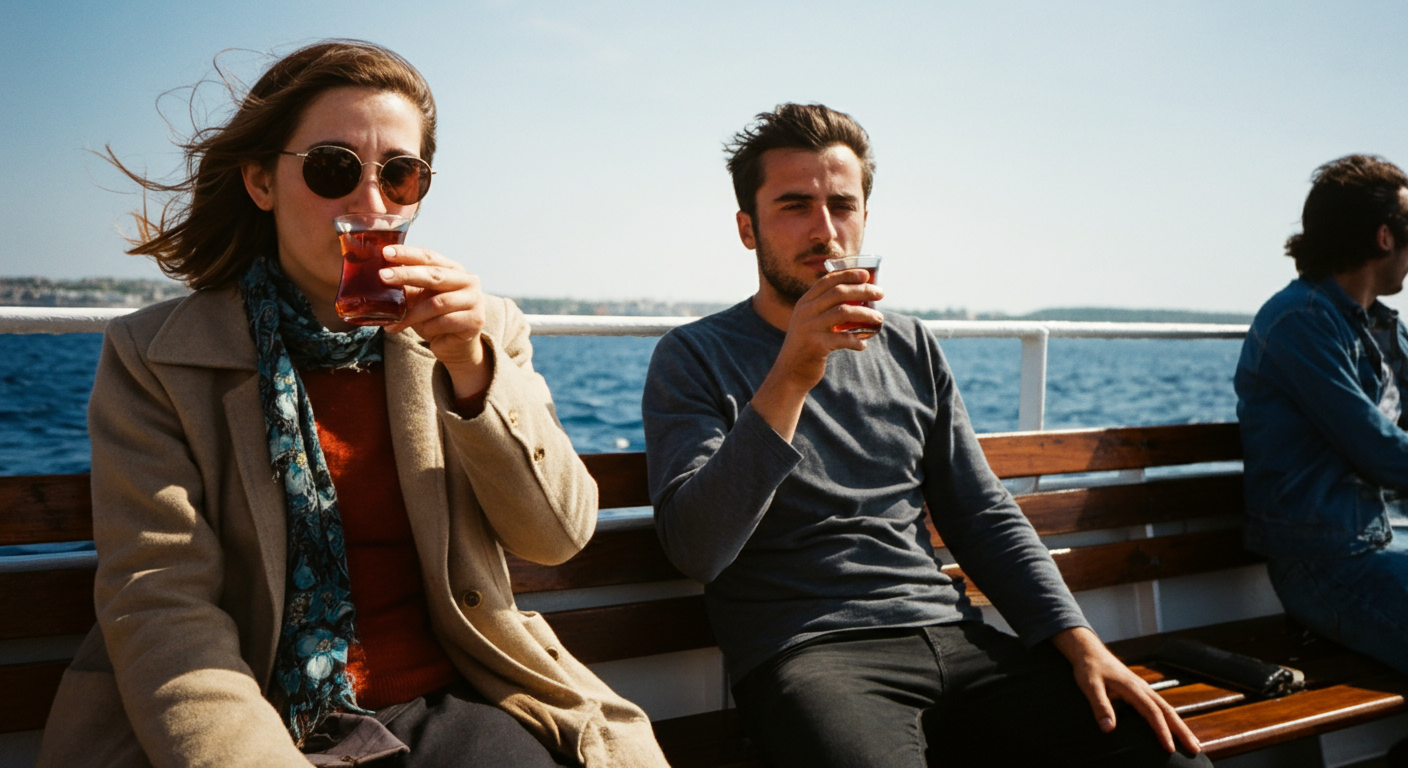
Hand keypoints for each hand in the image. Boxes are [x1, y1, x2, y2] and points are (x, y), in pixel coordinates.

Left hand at [378, 245, 489, 397]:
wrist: (455, 344)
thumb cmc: (434, 316)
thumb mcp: (419, 298)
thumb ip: (406, 286)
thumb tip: (377, 276)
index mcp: (453, 269)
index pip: (429, 257)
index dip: (407, 254)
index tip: (386, 252)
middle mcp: (467, 281)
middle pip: (434, 276)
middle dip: (406, 275)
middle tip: (382, 276)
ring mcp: (474, 300)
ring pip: (437, 304)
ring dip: (412, 314)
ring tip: (393, 322)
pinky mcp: (474, 320)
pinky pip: (443, 322)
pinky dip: (427, 328)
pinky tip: (420, 331)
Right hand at [750, 269, 882, 440]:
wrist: (790, 373)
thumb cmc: (807, 346)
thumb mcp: (810, 323)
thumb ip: (825, 310)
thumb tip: (858, 299)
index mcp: (804, 303)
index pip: (827, 281)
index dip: (848, 274)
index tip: (866, 275)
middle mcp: (805, 312)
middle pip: (839, 293)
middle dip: (863, 290)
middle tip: (880, 293)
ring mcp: (809, 327)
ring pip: (844, 312)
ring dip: (866, 313)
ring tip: (879, 319)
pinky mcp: (815, 345)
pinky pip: (843, 339)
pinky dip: (857, 341)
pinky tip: (863, 345)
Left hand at [1050, 627, 1200, 754]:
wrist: (1089, 651)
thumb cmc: (1089, 668)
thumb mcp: (1090, 686)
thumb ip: (1100, 706)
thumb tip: (1108, 729)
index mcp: (1133, 688)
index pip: (1152, 712)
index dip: (1162, 731)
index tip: (1169, 748)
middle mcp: (1143, 688)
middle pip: (1168, 711)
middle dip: (1182, 731)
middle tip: (1195, 749)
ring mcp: (1144, 689)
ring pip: (1167, 709)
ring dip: (1180, 726)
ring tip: (1193, 744)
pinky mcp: (1141, 691)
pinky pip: (1160, 706)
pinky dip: (1171, 719)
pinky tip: (1174, 728)